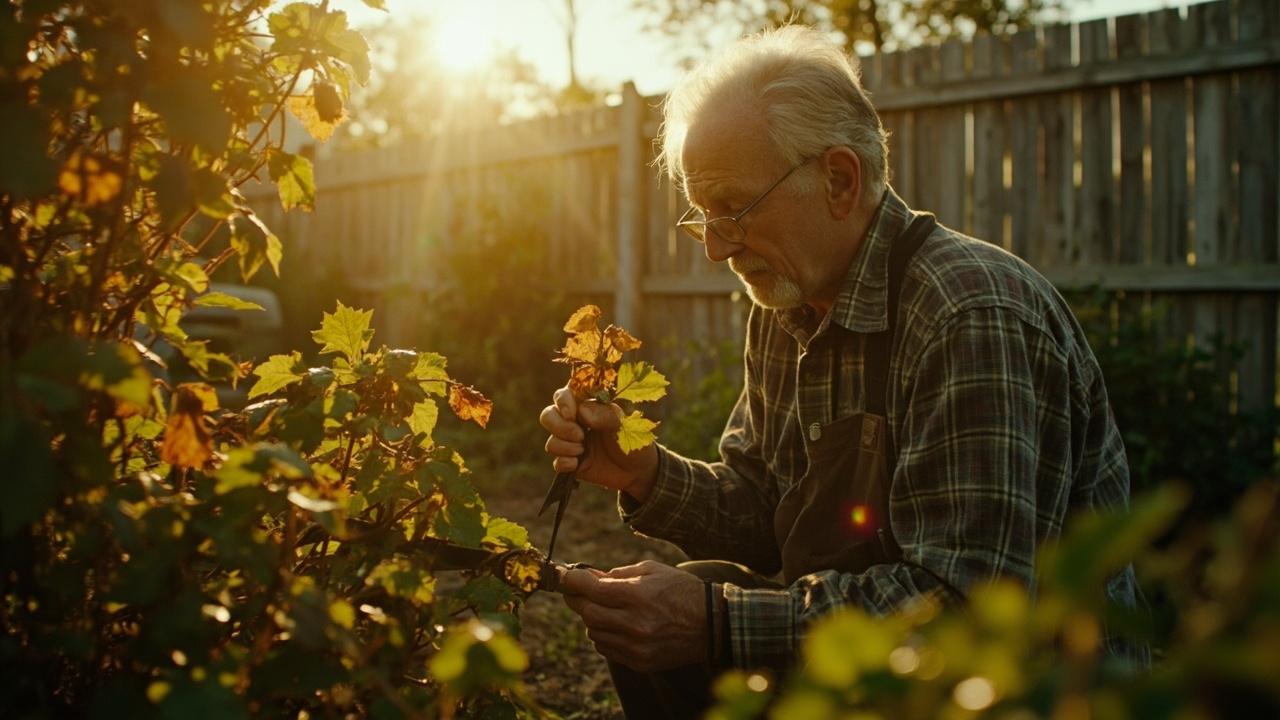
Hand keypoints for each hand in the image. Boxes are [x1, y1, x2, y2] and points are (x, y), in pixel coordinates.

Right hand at [539, 385, 658, 500]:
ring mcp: (571, 443)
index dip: (562, 402)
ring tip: (584, 450)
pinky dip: (564, 463)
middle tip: (580, 435)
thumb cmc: (633, 440)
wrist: (638, 471)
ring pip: (551, 442)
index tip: (572, 414)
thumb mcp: (625, 426)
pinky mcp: (571, 463)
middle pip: (548, 416)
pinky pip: (556, 462)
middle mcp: (574, 423)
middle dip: (559, 426)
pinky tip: (577, 464)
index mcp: (587, 407)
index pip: (563, 395)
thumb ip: (606, 415)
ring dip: (565, 446)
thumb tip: (582, 411)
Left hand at [560, 560, 705, 672]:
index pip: (591, 588)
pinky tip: (614, 625)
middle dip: (576, 598)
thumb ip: (619, 573)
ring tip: (604, 607)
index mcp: (638, 595)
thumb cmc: (682, 590)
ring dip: (591, 618)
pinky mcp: (639, 661)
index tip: (563, 575)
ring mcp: (636, 645)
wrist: (712, 625)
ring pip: (593, 632)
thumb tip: (592, 577)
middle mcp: (634, 622)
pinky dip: (602, 635)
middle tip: (575, 590)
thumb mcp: (653, 570)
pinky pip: (606, 648)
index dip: (571, 581)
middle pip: (587, 612)